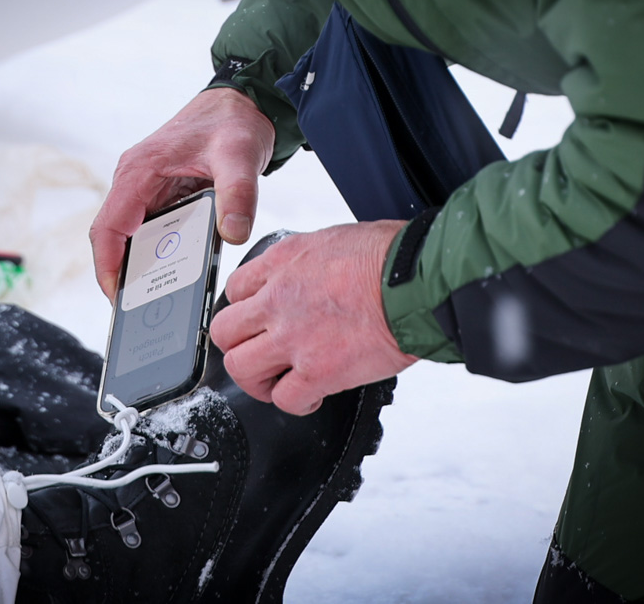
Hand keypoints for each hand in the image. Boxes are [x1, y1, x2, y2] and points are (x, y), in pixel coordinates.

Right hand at [90, 88, 274, 297]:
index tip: (117, 297)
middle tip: (140, 311)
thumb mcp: (240, 156)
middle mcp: (134, 181)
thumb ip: (238, 195)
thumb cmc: (232, 122)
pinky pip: (150, 230)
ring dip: (139, 267)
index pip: (107, 227)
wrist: (241, 102)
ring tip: (157, 301)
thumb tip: (233, 235)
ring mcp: (145, 189)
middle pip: (113, 239)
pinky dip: (157, 254)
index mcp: (139, 171)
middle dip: (122, 276)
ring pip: (130, 237)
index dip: (107, 266)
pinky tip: (175, 274)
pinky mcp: (161, 195)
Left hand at [210, 222, 417, 414]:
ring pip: (241, 369)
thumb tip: (311, 276)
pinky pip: (285, 399)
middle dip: (239, 347)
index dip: (245, 311)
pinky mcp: (316, 371)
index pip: (235, 290)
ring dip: (258, 380)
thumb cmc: (393, 257)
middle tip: (258, 355)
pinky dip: (296, 403)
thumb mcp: (335, 238)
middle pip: (226, 332)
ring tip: (277, 382)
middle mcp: (278, 299)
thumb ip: (310, 261)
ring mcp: (293, 338)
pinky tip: (311, 397)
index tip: (257, 322)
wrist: (417, 283)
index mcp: (283, 262)